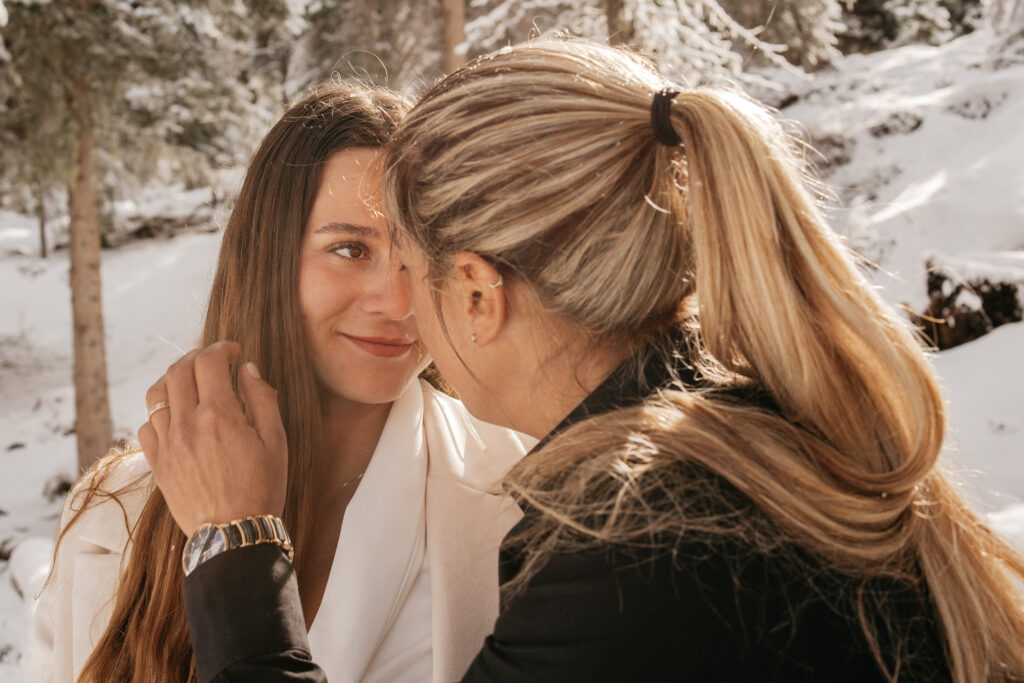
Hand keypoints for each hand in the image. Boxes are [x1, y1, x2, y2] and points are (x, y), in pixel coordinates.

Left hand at [138, 341, 287, 536]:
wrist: (234, 534)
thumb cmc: (262, 488)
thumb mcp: (276, 441)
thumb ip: (261, 399)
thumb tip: (247, 369)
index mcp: (219, 415)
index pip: (209, 361)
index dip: (221, 348)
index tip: (233, 351)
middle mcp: (187, 424)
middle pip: (178, 370)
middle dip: (197, 357)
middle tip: (214, 362)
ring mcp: (167, 444)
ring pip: (156, 394)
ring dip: (173, 379)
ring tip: (191, 383)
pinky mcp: (157, 463)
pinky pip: (146, 426)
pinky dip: (159, 412)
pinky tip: (177, 416)